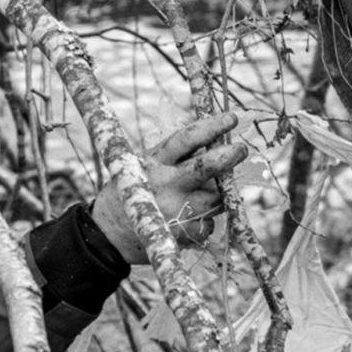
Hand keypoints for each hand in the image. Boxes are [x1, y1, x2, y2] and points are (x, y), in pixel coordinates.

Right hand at [91, 113, 246, 262]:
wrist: (111, 233)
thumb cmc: (139, 190)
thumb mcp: (149, 165)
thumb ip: (180, 157)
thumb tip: (222, 145)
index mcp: (155, 162)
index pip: (186, 140)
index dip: (211, 127)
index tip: (231, 118)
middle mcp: (164, 185)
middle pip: (205, 168)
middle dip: (228, 156)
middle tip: (241, 149)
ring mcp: (174, 210)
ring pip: (216, 197)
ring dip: (219, 193)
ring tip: (205, 193)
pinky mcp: (182, 234)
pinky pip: (209, 223)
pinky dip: (206, 219)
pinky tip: (188, 218)